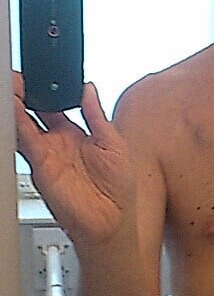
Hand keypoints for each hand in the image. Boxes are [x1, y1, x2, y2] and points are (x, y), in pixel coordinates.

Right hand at [13, 72, 133, 247]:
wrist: (112, 221)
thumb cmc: (118, 189)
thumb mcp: (114, 142)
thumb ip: (97, 115)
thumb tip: (89, 89)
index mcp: (79, 134)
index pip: (57, 106)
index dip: (49, 90)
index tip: (44, 74)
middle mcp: (60, 143)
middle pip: (36, 111)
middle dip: (28, 93)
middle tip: (20, 77)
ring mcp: (49, 154)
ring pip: (26, 123)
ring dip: (18, 105)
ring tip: (12, 85)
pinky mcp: (41, 166)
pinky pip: (27, 141)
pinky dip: (19, 123)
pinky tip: (15, 108)